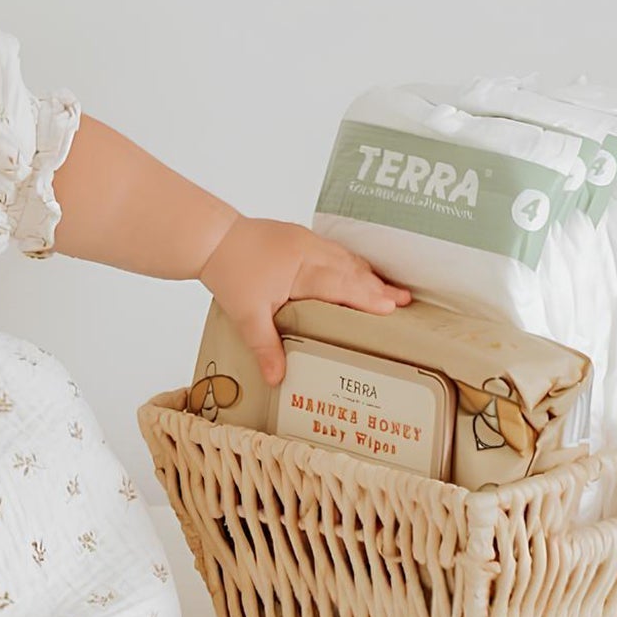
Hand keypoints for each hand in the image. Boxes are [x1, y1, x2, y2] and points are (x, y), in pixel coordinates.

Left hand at [198, 214, 412, 385]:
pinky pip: (334, 250)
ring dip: (368, 274)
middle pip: (350, 269)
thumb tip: (278, 379)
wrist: (211, 237)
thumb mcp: (246, 314)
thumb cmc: (230, 272)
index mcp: (300, 267)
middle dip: (377, 286)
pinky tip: (360, 272)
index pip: (340, 284)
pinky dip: (351, 263)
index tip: (392, 307)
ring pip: (344, 257)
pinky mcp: (300, 237)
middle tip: (405, 301)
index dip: (366, 296)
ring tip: (392, 290)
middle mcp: (308, 250)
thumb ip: (265, 346)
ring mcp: (305, 240)